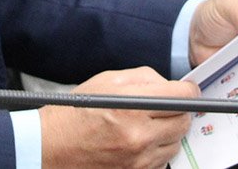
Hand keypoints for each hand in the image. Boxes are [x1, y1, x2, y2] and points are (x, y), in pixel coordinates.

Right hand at [40, 67, 196, 167]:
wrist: (49, 148)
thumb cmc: (76, 112)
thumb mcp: (108, 80)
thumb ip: (145, 78)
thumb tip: (171, 85)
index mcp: (132, 107)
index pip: (182, 97)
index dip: (188, 91)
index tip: (185, 91)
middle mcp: (139, 136)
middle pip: (184, 121)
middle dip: (179, 111)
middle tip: (165, 107)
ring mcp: (139, 161)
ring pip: (176, 143)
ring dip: (168, 132)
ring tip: (147, 126)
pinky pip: (162, 161)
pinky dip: (157, 151)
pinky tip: (140, 143)